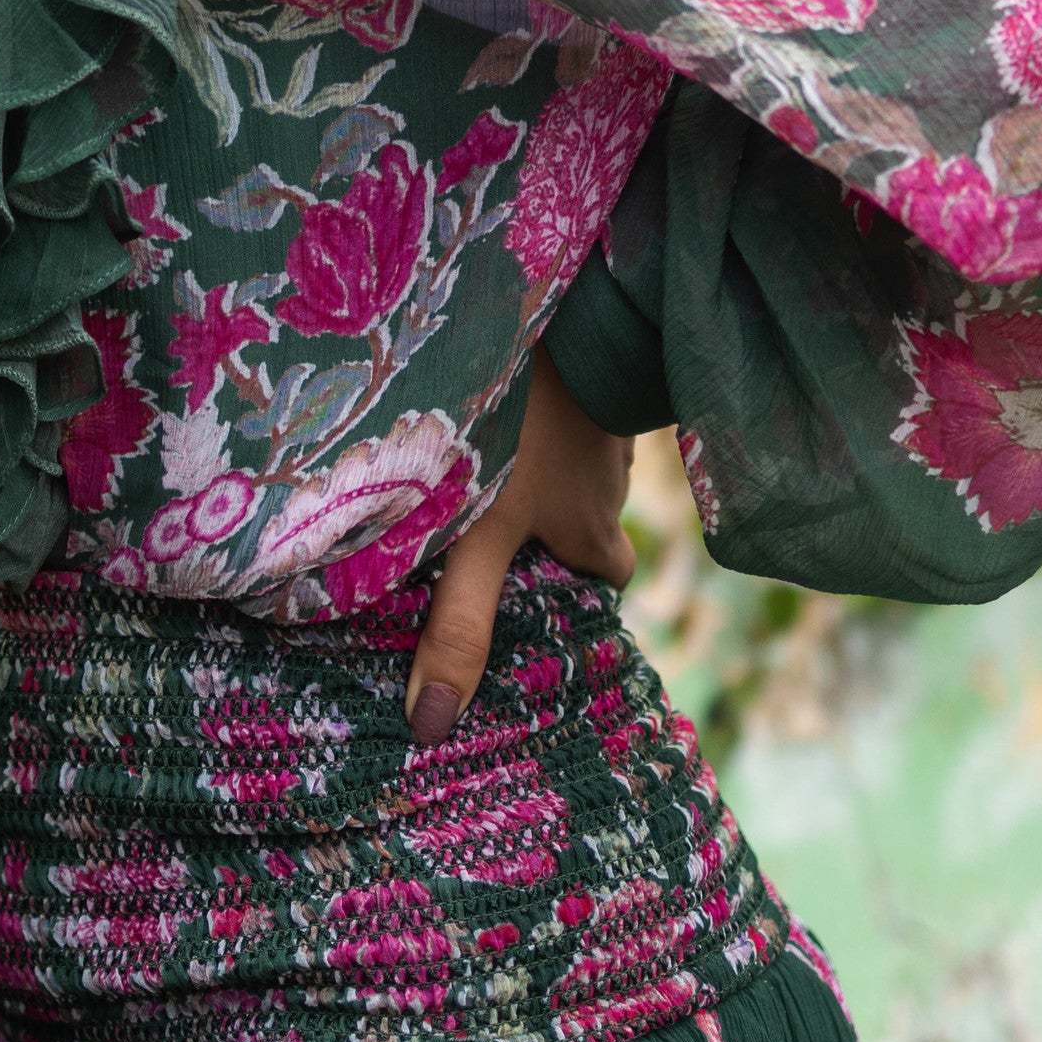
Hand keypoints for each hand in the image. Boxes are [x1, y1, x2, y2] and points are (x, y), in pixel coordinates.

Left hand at [406, 345, 635, 742]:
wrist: (571, 315)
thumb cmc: (525, 436)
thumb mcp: (483, 535)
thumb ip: (458, 621)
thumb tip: (430, 726)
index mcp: (596, 533)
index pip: (604, 581)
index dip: (577, 592)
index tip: (540, 596)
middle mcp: (610, 482)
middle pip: (587, 518)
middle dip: (551, 524)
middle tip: (496, 526)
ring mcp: (602, 418)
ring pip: (573, 457)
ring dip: (536, 461)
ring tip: (476, 462)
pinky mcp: (582, 366)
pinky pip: (563, 400)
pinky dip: (533, 408)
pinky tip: (486, 396)